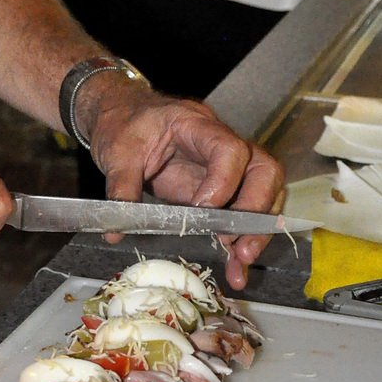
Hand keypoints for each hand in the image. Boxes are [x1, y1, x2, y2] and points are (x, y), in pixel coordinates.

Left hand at [88, 81, 284, 290]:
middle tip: (237, 244)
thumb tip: (116, 229)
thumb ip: (121, 187)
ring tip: (240, 261)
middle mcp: (221, 143)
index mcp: (196, 124)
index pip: (229, 149)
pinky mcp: (222, 187)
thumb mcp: (117, 152)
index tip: (203, 211)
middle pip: (263, 169)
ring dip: (258, 230)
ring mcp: (227, 166)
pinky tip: (235, 267)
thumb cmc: (124, 124)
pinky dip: (243, 239)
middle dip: (257, 210)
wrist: (122, 114)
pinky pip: (245, 210)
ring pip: (265, 192)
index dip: (224, 182)